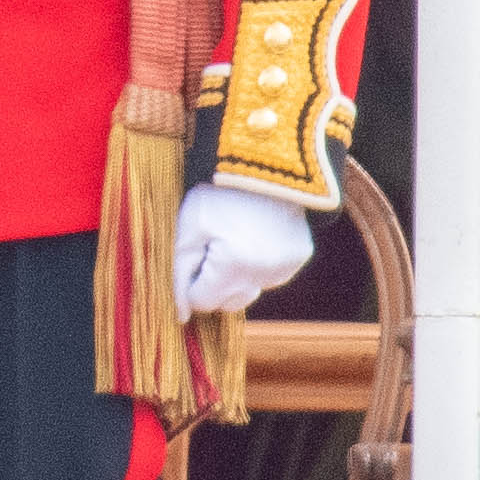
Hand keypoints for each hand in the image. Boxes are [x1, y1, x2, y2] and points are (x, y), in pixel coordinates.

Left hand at [173, 180, 316, 317]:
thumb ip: (181, 274)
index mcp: (234, 265)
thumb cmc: (220, 193)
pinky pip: (270, 276)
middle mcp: (264, 273)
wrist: (265, 163)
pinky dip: (258, 265)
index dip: (193, 281)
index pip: (203, 301)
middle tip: (214, 246)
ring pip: (249, 292)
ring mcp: (286, 267)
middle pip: (227, 303)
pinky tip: (255, 237)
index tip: (195, 255)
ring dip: (237, 276)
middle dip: (214, 283)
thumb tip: (182, 316)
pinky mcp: (298, 257)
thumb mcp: (190, 228)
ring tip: (235, 239)